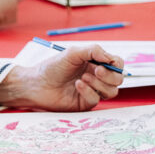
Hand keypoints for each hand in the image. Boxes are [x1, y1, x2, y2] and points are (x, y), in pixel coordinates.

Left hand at [0, 44, 123, 110]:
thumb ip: (93, 51)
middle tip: (96, 71)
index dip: (116, 64)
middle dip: (110, 75)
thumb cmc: (53, 67)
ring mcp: (92, 91)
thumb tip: (111, 58)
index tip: (107, 63)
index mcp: (95, 63)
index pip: (116, 64)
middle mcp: (96, 77)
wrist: (36, 83)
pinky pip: (96, 99)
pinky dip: (89, 91)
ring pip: (111, 91)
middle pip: (118, 79)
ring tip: (83, 78)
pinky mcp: (85, 103)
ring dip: (99, 84)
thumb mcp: (73, 53)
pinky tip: (77, 85)